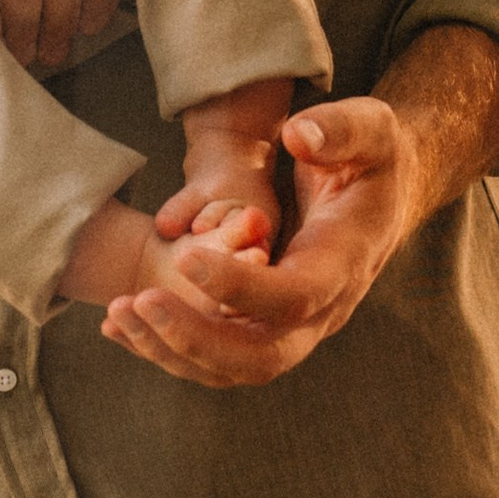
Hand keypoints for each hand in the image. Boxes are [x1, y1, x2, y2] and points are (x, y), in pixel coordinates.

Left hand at [99, 97, 414, 384]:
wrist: (380, 195)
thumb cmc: (373, 156)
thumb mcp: (373, 128)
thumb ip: (342, 129)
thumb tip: (297, 136)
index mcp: (344, 264)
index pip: (295, 296)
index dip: (241, 286)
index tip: (185, 257)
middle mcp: (321, 311)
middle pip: (260, 357)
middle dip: (196, 338)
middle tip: (139, 302)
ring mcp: (292, 327)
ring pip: (231, 369)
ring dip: (171, 350)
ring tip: (118, 314)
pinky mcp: (265, 326)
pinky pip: (214, 357)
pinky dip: (166, 347)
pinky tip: (119, 327)